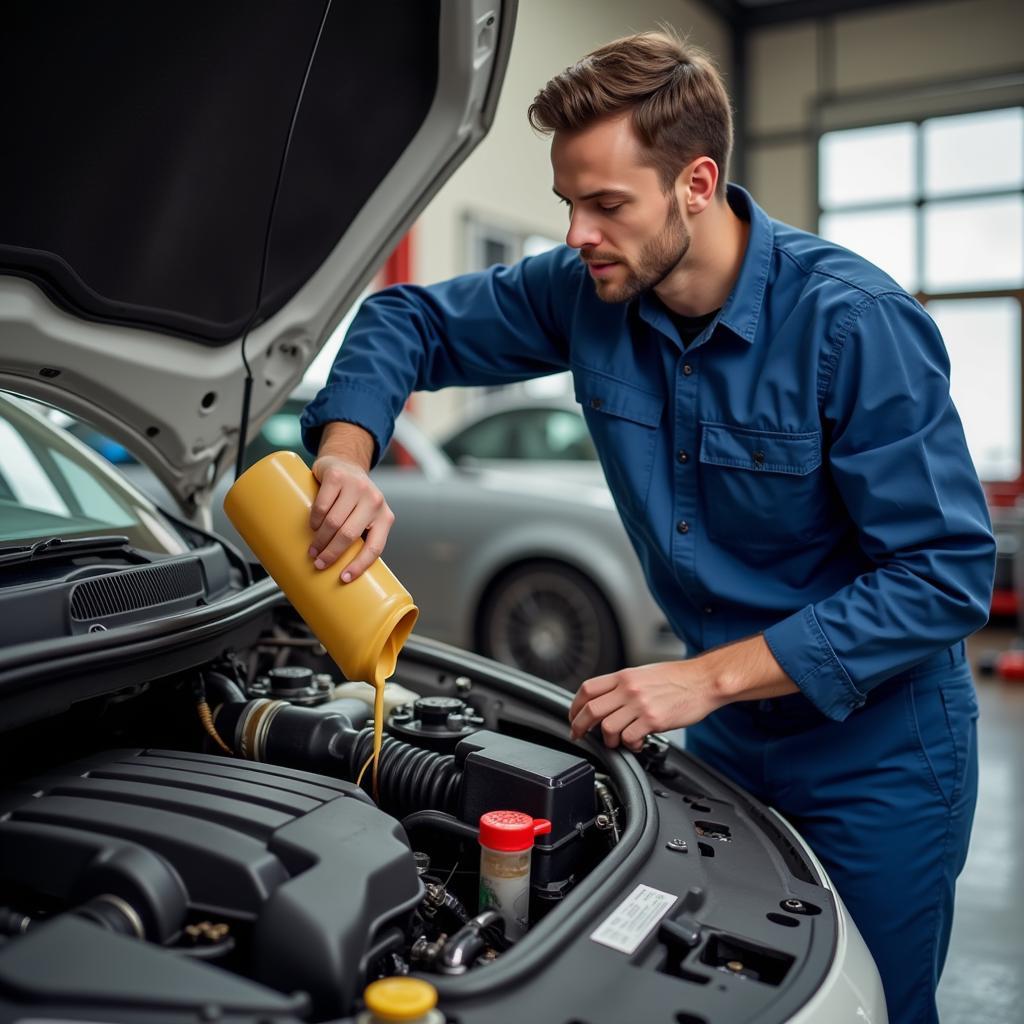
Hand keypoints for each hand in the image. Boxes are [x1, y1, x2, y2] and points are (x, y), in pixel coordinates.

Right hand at [308, 454, 394, 581]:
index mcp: (385, 517)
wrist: (345, 464)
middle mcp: (374, 501)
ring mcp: (357, 486)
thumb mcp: (365, 518)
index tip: (344, 579)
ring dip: (319, 539)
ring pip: (334, 522)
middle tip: (318, 564)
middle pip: (349, 535)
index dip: (360, 565)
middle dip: (331, 554)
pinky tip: (312, 526)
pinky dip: (314, 519)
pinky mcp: (337, 477)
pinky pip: (322, 504)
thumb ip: (362, 537)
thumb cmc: (354, 500)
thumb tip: (346, 573)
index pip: (375, 547)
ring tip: (312, 549)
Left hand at [568, 661, 723, 751]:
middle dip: (579, 726)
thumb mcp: (643, 673)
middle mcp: (628, 689)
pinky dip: (628, 745)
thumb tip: (606, 700)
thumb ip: (623, 685)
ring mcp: (640, 704)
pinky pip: (629, 738)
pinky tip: (635, 743)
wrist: (703, 680)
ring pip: (607, 727)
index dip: (575, 706)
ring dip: (608, 740)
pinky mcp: (653, 720)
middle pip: (591, 710)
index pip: (587, 689)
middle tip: (579, 735)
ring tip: (616, 741)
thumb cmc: (677, 678)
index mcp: (624, 676)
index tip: (573, 716)